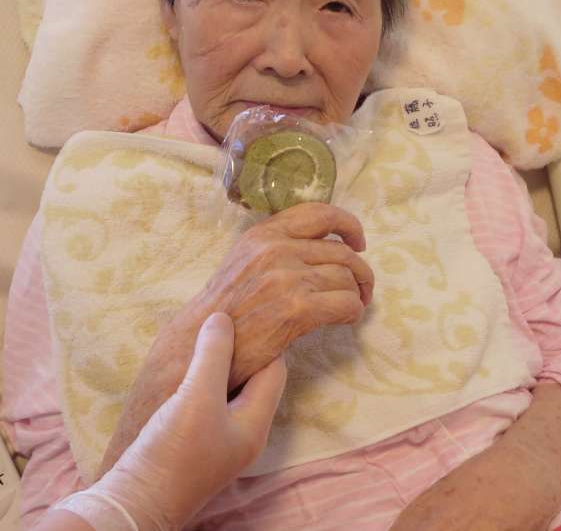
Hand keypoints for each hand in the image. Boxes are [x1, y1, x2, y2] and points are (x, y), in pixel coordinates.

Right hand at [50, 312, 287, 530]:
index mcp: (255, 424)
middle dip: (240, 348)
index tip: (248, 312)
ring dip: (216, 362)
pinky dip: (198, 378)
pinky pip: (204, 400)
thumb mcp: (197, 396)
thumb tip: (224, 318)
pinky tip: (181, 363)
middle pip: (252, 378)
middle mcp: (242, 433)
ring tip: (202, 333)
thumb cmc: (172, 454)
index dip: (264, 339)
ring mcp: (217, 439)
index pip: (274, 369)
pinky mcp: (191, 442)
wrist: (134, 503)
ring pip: (226, 388)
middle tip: (223, 317)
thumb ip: (214, 355)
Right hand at [98, 202, 372, 475]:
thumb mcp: (244, 262)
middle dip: (360, 271)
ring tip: (352, 307)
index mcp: (264, 233)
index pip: (320, 212)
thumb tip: (324, 246)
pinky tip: (346, 319)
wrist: (198, 348)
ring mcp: (286, 278)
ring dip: (358, 294)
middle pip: (342, 251)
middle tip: (363, 289)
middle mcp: (275, 249)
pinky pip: (345, 303)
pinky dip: (353, 311)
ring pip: (347, 278)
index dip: (348, 224)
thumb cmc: (224, 311)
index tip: (358, 242)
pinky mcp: (295, 310)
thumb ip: (276, 248)